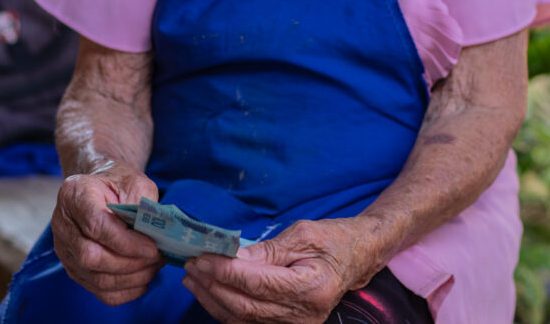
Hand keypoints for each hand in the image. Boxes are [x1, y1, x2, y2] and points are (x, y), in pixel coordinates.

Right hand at [51, 164, 164, 305]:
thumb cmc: (118, 184)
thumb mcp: (135, 182)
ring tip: (154, 267)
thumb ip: (144, 206)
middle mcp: (63, 224)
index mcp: (74, 195)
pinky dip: (125, 291)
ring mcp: (65, 250)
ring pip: (96, 278)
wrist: (101, 189)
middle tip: (157, 258)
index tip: (152, 248)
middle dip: (130, 263)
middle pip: (91, 257)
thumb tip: (157, 237)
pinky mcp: (73, 268)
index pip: (96, 225)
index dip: (126, 242)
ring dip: (131, 278)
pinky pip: (98, 290)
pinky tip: (143, 280)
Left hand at [181, 218, 378, 323]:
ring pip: (243, 319)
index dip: (226, 272)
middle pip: (246, 307)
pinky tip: (209, 291)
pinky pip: (248, 322)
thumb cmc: (333, 240)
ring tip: (192, 277)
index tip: (202, 256)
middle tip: (191, 264)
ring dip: (212, 298)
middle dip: (213, 285)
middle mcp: (304, 314)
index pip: (258, 284)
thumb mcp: (302, 234)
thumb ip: (266, 250)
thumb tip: (231, 257)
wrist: (358, 257)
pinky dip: (224, 307)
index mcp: (312, 288)